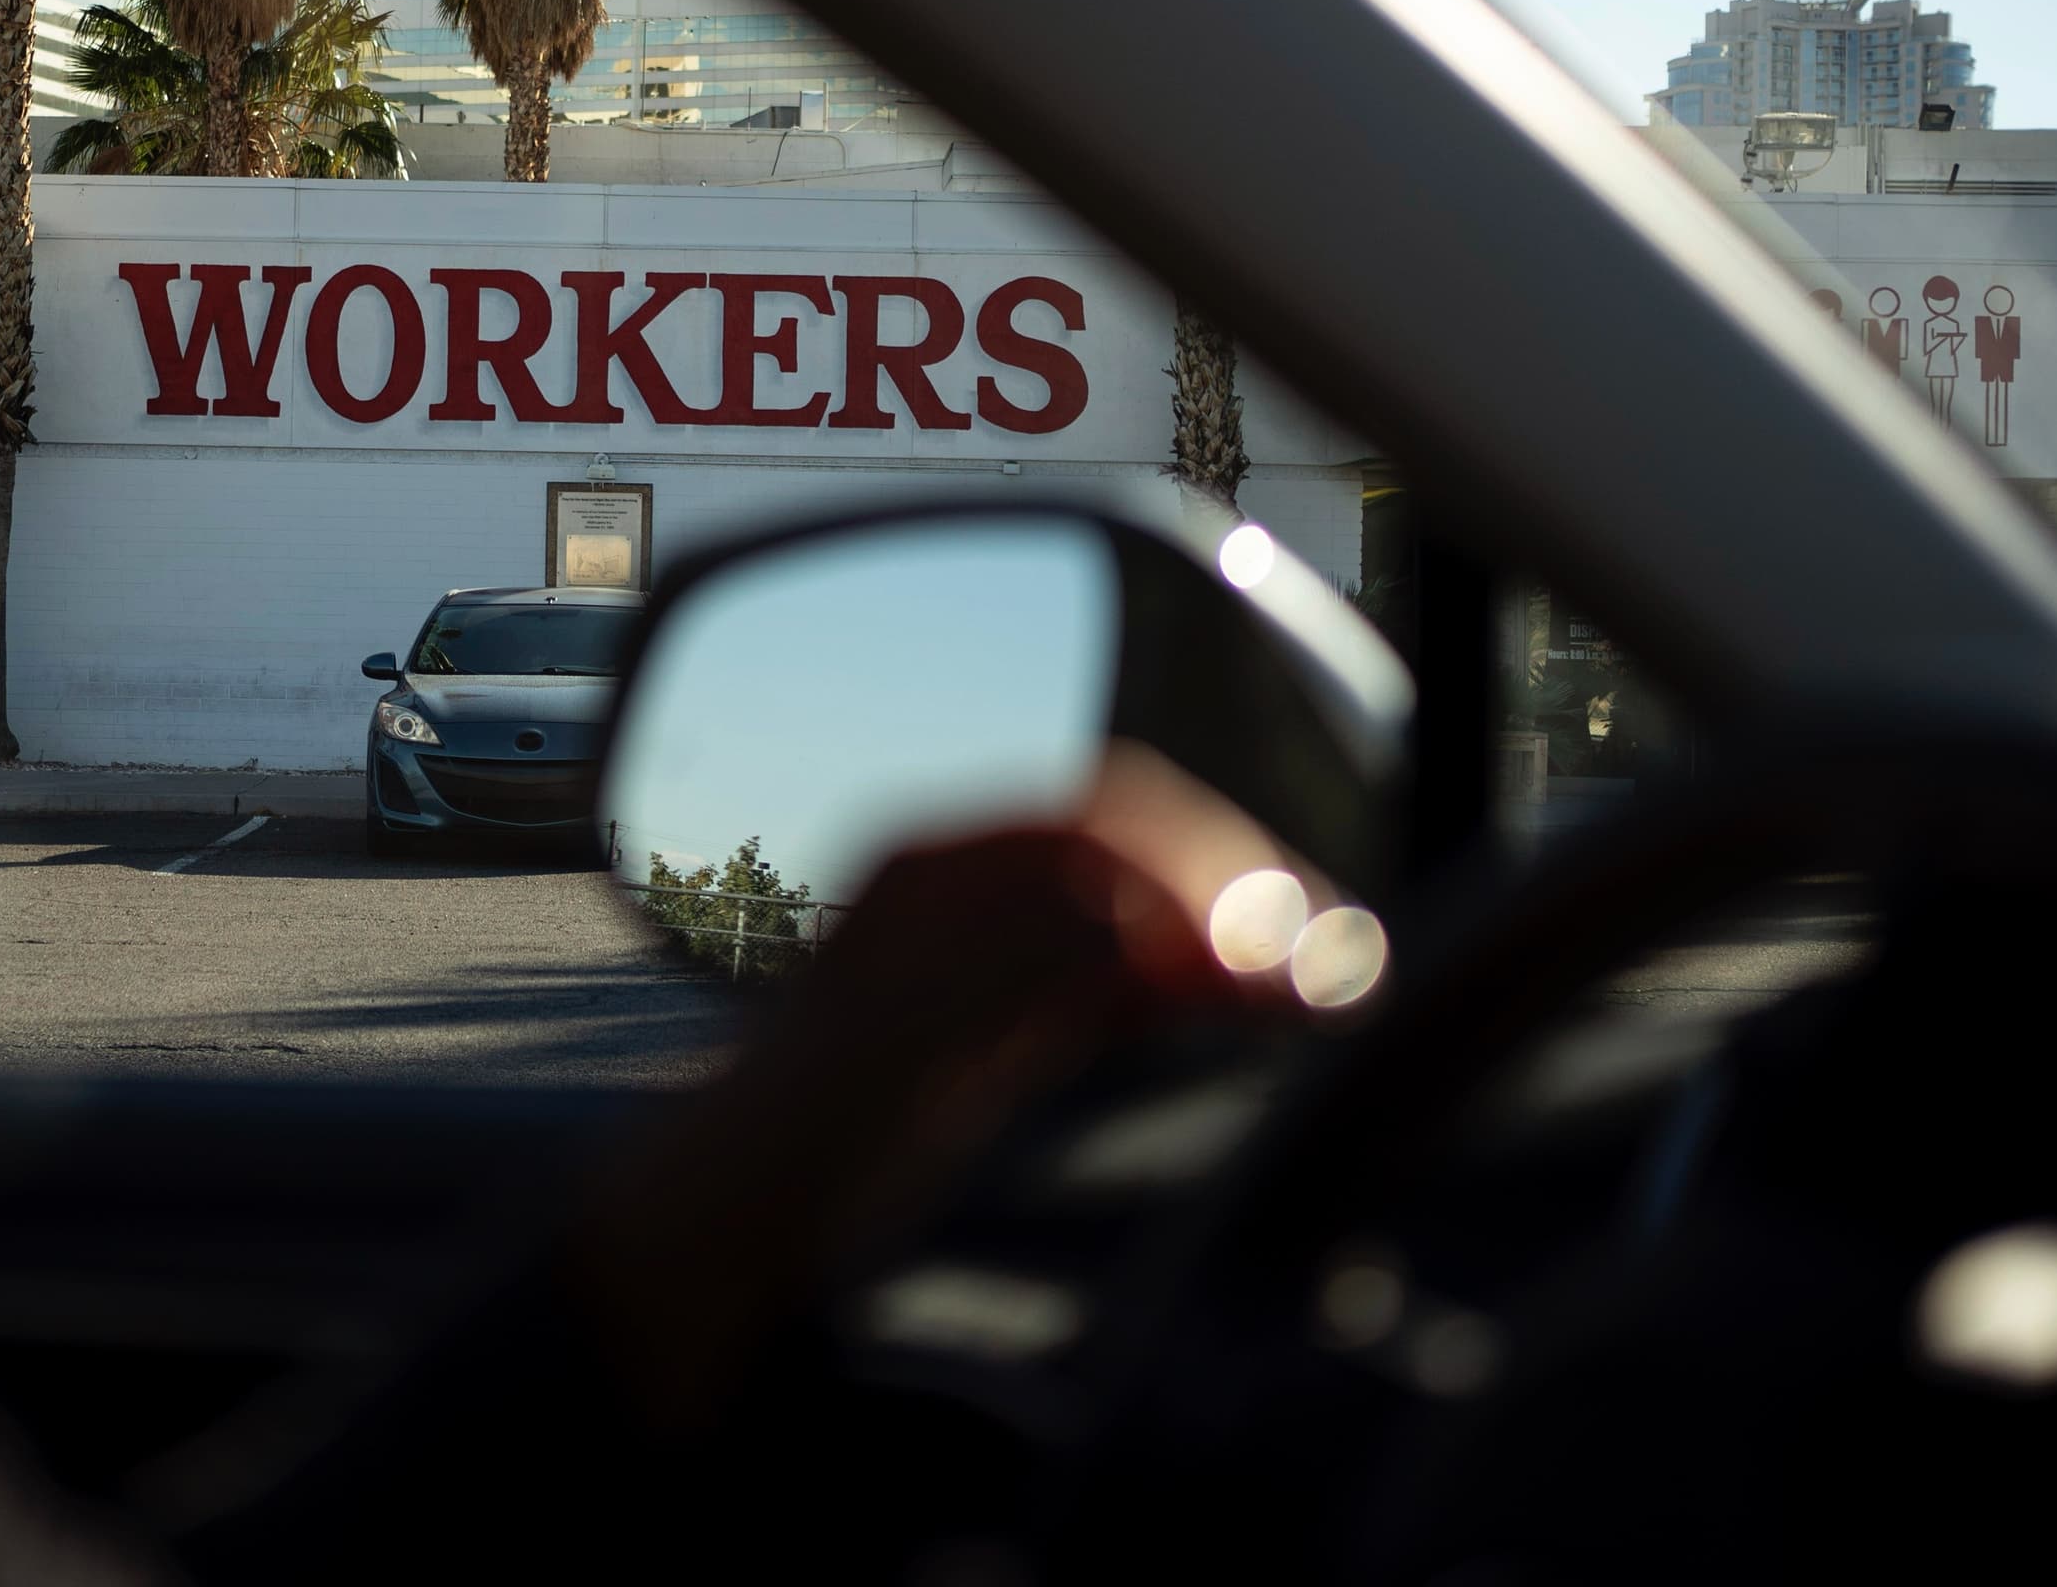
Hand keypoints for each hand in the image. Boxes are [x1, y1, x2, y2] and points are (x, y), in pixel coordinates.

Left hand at [568, 744, 1313, 1423]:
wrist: (712, 1240)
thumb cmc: (787, 1144)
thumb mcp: (908, 1047)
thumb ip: (1029, 971)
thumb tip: (1158, 917)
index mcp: (936, 864)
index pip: (1112, 815)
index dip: (1211, 861)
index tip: (1291, 938)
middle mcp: (966, 893)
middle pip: (1143, 855)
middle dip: (1244, 898)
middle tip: (1343, 968)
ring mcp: (991, 961)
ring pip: (1146, 919)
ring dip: (1236, 943)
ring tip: (1328, 992)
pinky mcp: (1008, 1035)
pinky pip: (1128, 983)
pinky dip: (1200, 989)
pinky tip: (1252, 1019)